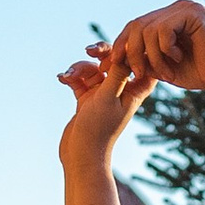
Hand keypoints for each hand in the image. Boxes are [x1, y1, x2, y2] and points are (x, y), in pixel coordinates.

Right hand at [57, 51, 151, 166]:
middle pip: (115, 60)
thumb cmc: (99, 129)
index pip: (142, 63)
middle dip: (101, 52)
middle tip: (90, 50)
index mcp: (134, 90)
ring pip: (93, 68)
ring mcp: (103, 94)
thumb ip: (118, 73)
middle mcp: (120, 90)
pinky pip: (79, 79)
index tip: (119, 49)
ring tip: (69, 76)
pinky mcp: (87, 99)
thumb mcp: (108, 98)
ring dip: (79, 68)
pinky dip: (71, 77)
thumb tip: (128, 49)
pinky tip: (62, 79)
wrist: (81, 155)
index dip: (134, 50)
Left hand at [105, 0, 204, 138]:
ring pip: (149, 29)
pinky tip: (178, 58)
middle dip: (131, 52)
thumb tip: (110, 57)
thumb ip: (142, 58)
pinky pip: (164, 29)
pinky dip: (166, 49)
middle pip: (137, 25)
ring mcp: (185, 7)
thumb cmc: (197, 73)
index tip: (109, 65)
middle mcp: (175, 8)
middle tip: (137, 73)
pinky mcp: (194, 12)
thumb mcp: (161, 67)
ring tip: (166, 72)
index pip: (134, 26)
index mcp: (167, 17)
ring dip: (153, 56)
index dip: (120, 45)